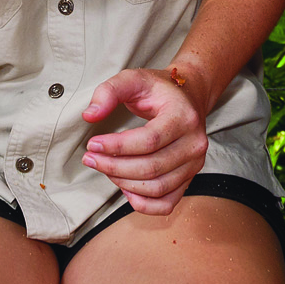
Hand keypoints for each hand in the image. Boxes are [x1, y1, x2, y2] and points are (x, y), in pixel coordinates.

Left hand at [82, 68, 207, 212]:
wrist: (189, 95)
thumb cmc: (160, 89)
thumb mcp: (133, 79)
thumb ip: (109, 92)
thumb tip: (90, 115)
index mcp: (183, 117)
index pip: (149, 140)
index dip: (117, 146)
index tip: (93, 144)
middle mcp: (194, 143)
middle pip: (151, 167)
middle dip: (114, 166)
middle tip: (91, 158)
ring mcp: (194, 163)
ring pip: (157, 187)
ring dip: (124, 183)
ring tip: (105, 168)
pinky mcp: (189, 177)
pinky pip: (167, 202)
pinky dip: (144, 204)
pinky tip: (125, 189)